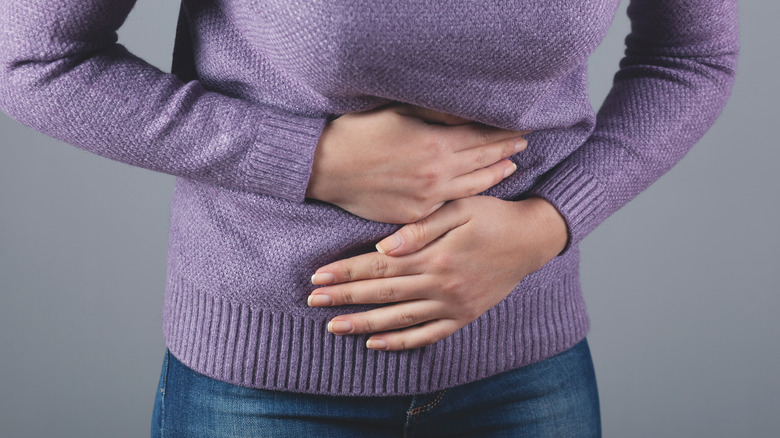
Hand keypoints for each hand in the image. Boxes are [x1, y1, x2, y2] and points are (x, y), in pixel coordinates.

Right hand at [305, 102, 530, 223]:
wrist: (325, 168)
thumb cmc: (358, 133)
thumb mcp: (398, 112)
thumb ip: (436, 114)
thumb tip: (466, 113)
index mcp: (435, 144)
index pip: (481, 137)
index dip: (502, 132)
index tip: (519, 127)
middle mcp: (437, 173)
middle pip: (482, 161)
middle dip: (505, 151)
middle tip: (523, 144)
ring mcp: (428, 198)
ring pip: (472, 187)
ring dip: (495, 175)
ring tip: (511, 167)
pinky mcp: (415, 215)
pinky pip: (450, 206)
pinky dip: (469, 196)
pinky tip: (477, 190)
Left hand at [307, 196, 568, 350]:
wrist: (531, 239)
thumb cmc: (492, 215)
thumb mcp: (459, 208)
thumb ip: (421, 228)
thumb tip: (383, 247)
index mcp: (435, 256)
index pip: (379, 267)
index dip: (346, 272)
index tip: (317, 277)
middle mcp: (440, 285)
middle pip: (382, 294)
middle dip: (344, 298)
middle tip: (313, 302)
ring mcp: (452, 305)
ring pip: (399, 319)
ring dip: (363, 324)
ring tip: (334, 327)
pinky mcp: (462, 316)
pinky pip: (426, 335)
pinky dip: (400, 342)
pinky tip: (375, 345)